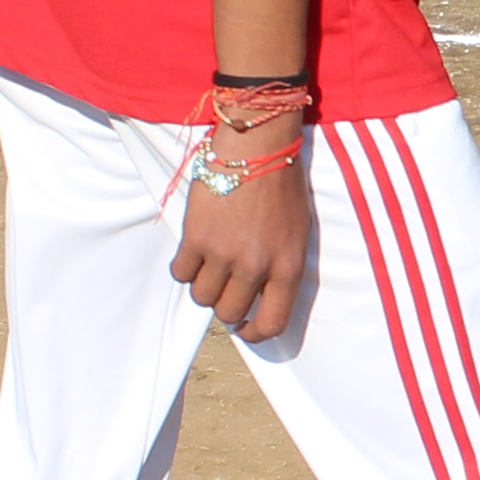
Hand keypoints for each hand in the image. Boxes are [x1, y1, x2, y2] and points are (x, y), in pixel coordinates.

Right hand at [167, 146, 314, 341]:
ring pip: (202, 297)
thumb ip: (281, 267)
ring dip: (204, 285)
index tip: (245, 328)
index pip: (272, 323)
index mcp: (287, 267)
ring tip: (211, 264)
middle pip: (229, 313)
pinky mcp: (196, 237)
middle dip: (226, 306)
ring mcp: (224, 254)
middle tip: (225, 287)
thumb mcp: (298, 232)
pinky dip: (185, 267)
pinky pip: (181, 273)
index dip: (255, 333)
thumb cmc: (282, 185)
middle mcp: (256, 266)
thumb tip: (262, 297)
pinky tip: (195, 251)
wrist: (257, 147)